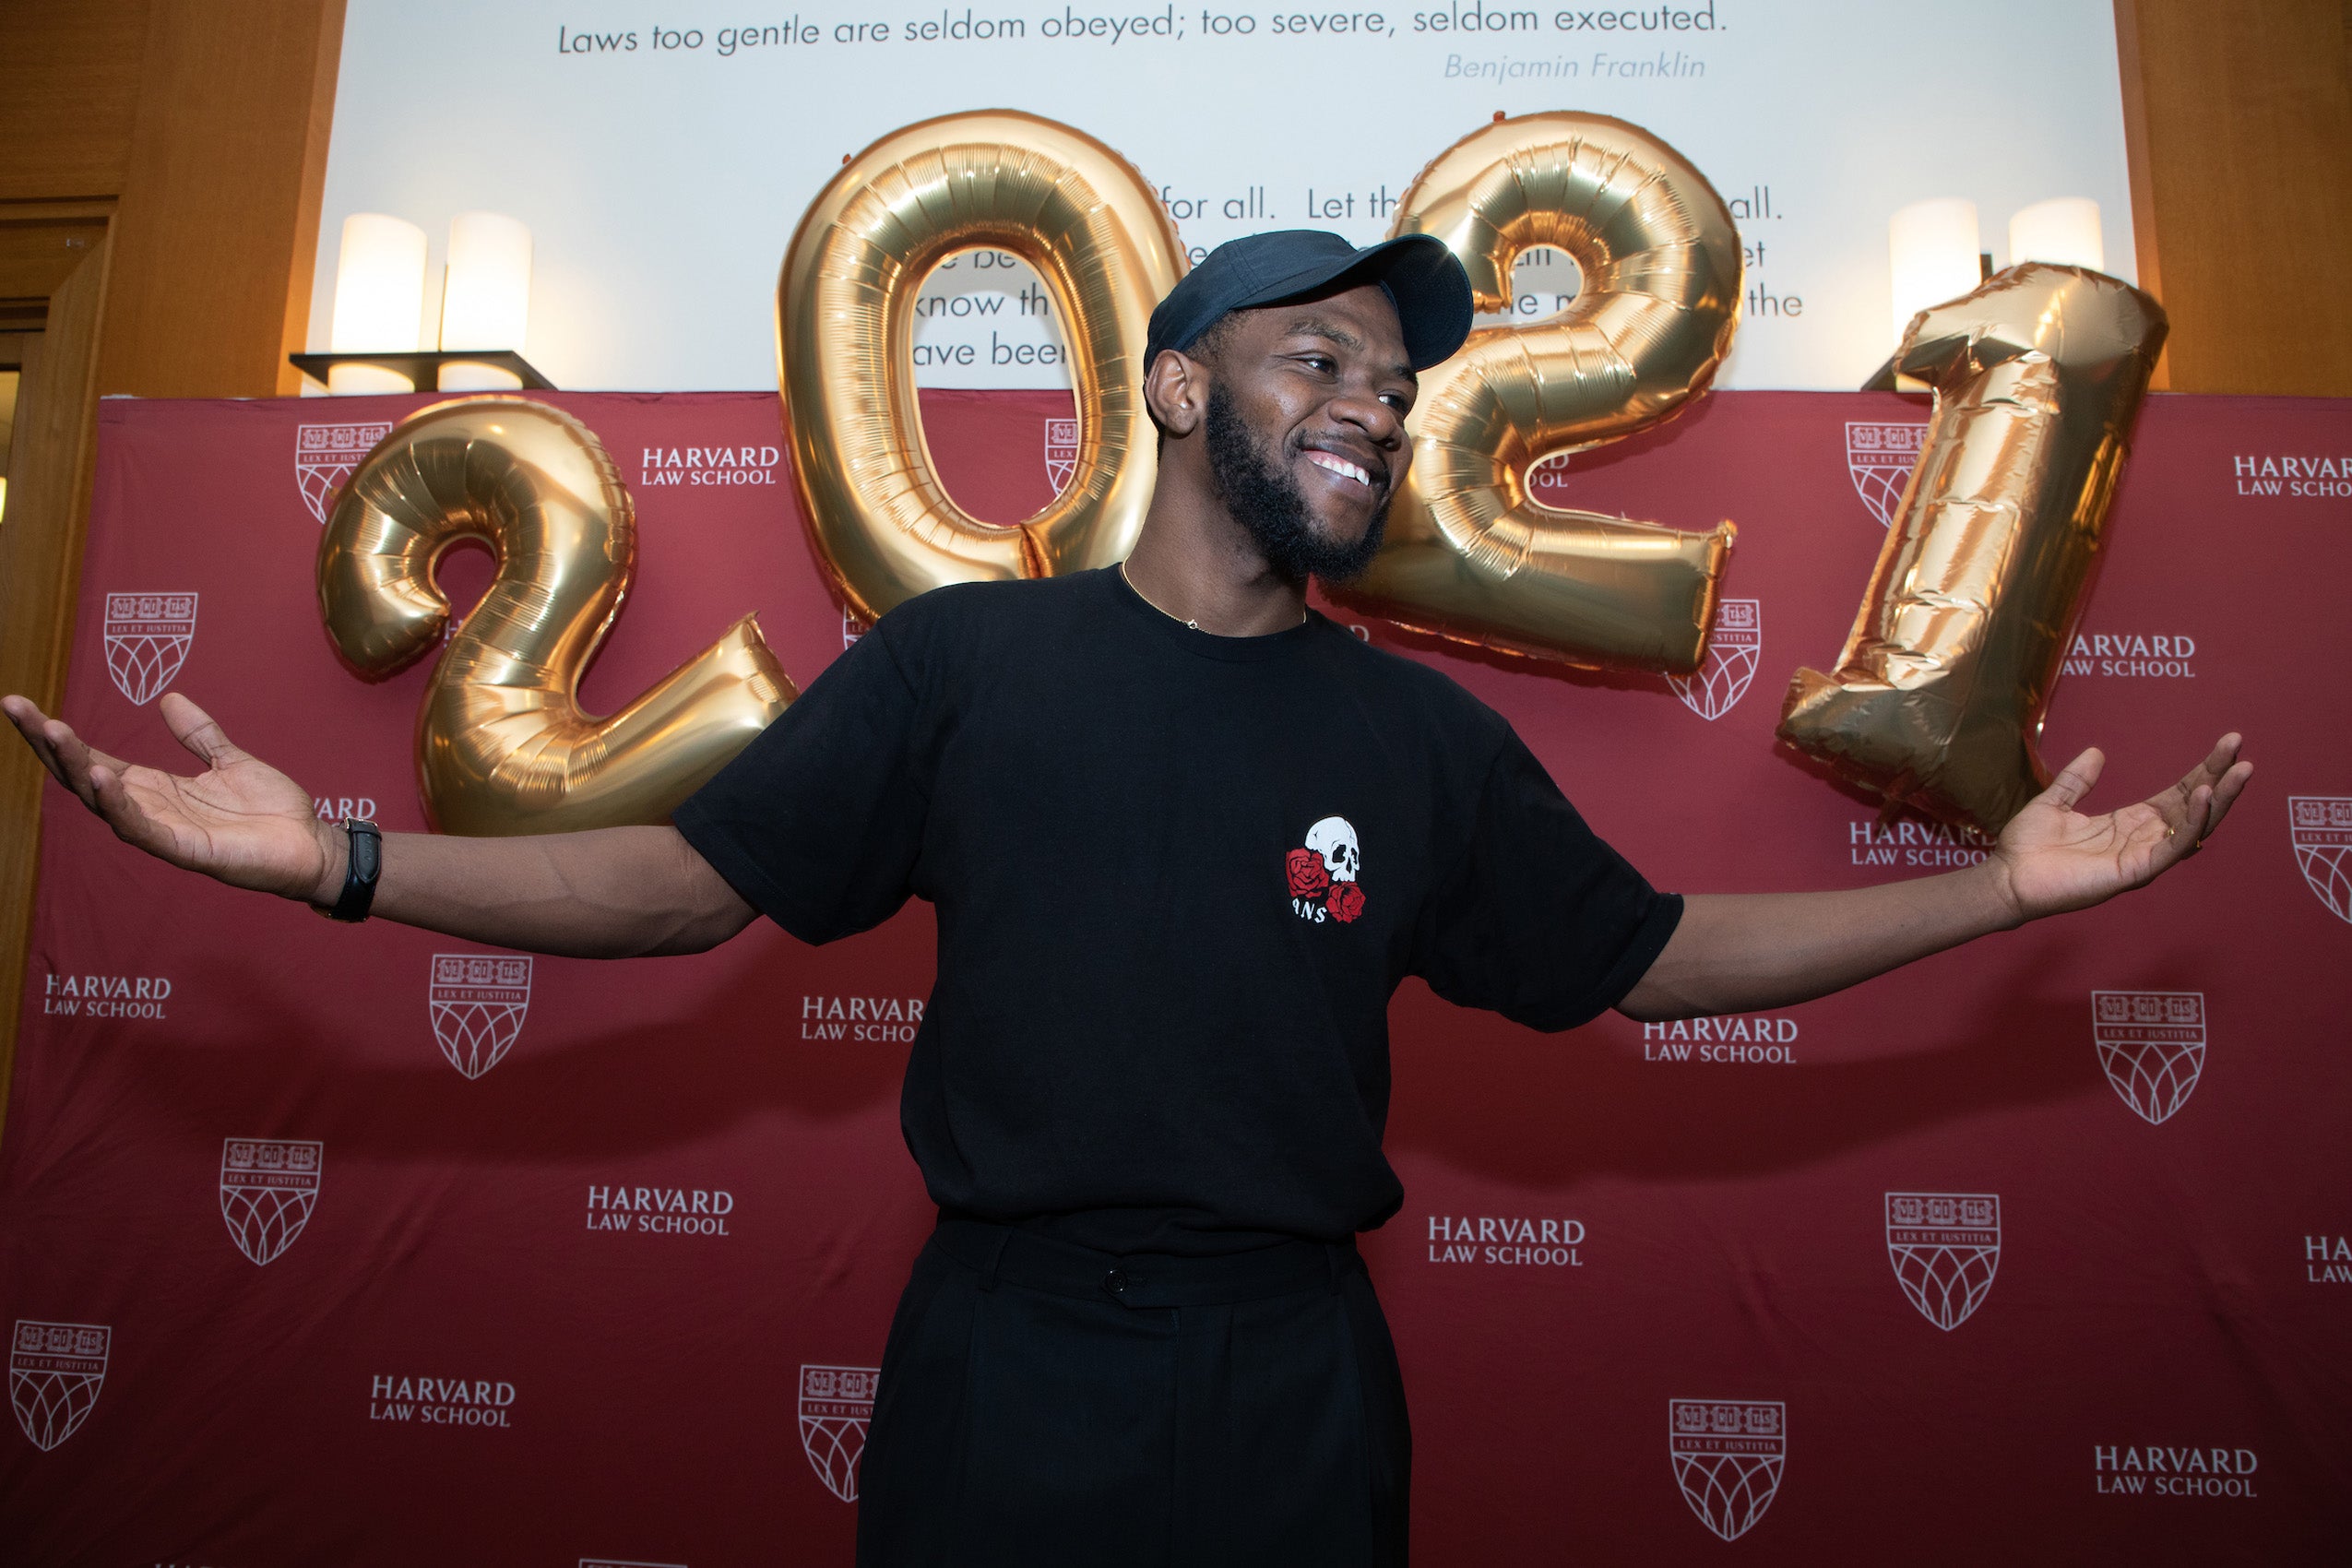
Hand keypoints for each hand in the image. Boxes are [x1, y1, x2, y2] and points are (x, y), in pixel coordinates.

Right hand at [3, 691, 341, 902]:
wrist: (311, 843)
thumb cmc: (271, 810)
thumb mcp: (230, 760)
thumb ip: (198, 734)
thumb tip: (167, 699)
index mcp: (154, 787)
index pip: (91, 757)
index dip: (57, 734)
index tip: (22, 704)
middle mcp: (149, 809)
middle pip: (83, 776)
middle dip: (49, 745)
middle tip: (18, 709)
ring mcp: (164, 832)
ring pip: (104, 802)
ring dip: (77, 768)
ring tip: (55, 733)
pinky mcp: (186, 852)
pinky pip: (142, 829)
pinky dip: (120, 804)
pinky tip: (103, 776)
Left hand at [1987, 734, 2251, 923]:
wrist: (2005, 878)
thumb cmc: (2027, 848)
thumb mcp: (2054, 803)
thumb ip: (2077, 780)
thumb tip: (2097, 752)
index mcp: (2129, 823)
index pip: (2179, 793)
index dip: (2204, 769)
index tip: (2228, 743)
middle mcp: (2143, 840)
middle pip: (2194, 806)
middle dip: (2220, 777)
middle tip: (2239, 744)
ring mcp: (2142, 857)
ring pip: (2194, 827)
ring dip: (2218, 798)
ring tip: (2239, 770)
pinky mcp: (2134, 872)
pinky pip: (2173, 848)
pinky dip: (2192, 824)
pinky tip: (2204, 797)